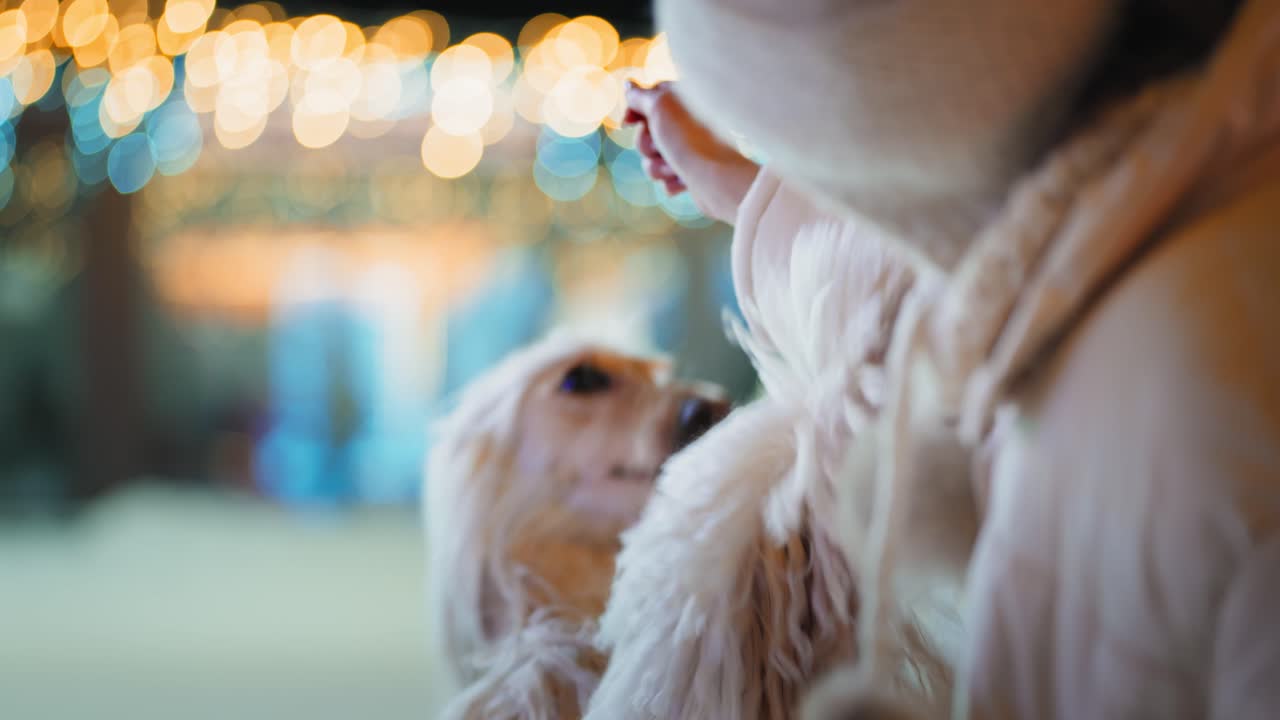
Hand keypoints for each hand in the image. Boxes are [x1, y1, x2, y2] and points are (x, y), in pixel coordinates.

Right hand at [623, 81, 759, 223]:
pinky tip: (685, 181)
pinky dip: (671, 181)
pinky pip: (665, 178)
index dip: (634, 111)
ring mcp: (689, 149)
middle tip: (661, 146)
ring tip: (676, 168)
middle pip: (645, 133)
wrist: (718, 178)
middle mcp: (686, 122)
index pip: (648, 98)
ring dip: (658, 166)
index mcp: (683, 100)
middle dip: (647, 144)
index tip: (627, 124)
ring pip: (652, 159)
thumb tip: (627, 85)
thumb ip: (640, 95)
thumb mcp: (660, 106)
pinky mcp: (691, 173)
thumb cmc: (690, 138)